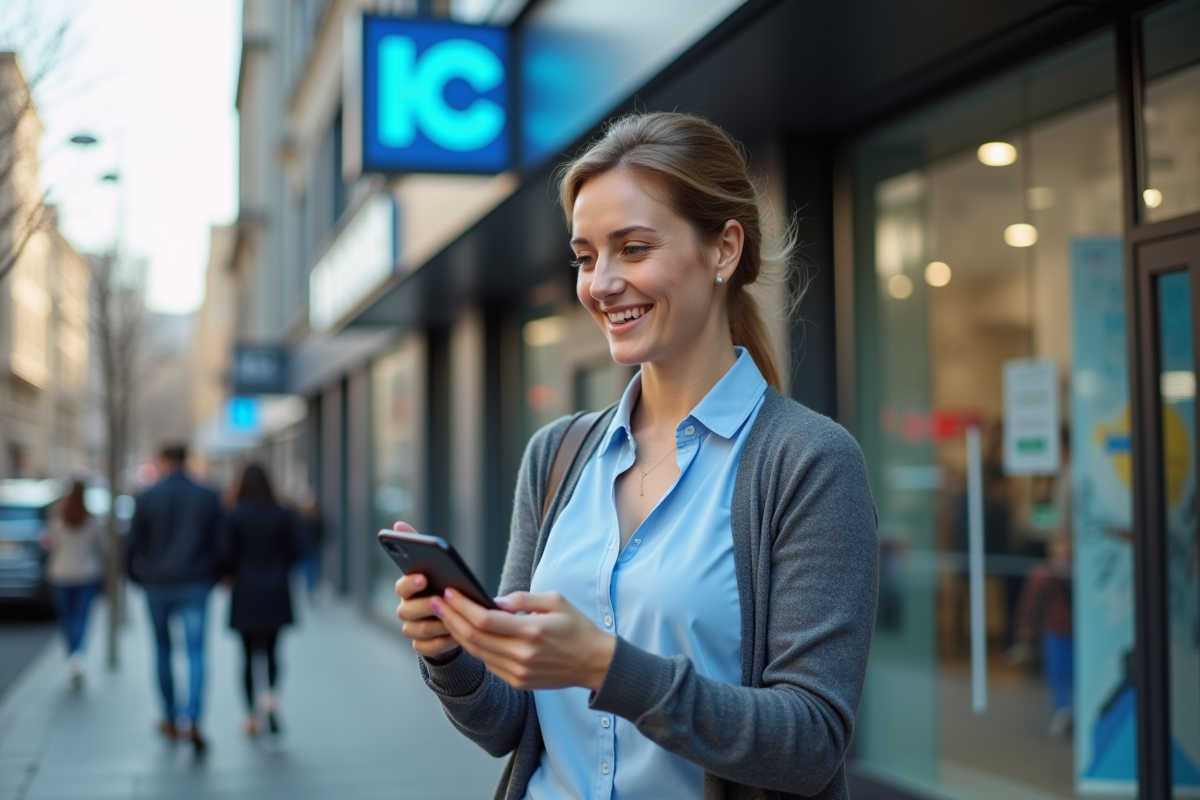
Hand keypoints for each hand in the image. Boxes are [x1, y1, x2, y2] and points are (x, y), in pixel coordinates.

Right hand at [392, 522, 458, 657]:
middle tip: (442, 601)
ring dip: (436, 624)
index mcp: (407, 589)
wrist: (451, 616)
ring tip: (454, 619)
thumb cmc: (443, 584)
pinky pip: (425, 648)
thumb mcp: (436, 564)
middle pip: (406, 610)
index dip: (410, 582)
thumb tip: (398, 523)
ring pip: (416, 630)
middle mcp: (405, 609)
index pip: (401, 586)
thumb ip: (417, 544)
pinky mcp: (421, 646)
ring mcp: (411, 629)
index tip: (423, 577)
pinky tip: (455, 636)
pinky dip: (440, 642)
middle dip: (424, 605)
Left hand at [431, 589, 615, 691]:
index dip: (462, 606)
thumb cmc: (577, 627)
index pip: (485, 620)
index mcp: (532, 631)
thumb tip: (494, 599)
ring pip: (477, 652)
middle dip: (451, 618)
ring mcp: (518, 672)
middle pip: (474, 637)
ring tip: (445, 616)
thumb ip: (523, 599)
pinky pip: (488, 664)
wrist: (595, 663)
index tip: (449, 593)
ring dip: (457, 633)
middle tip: (437, 602)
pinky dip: (474, 648)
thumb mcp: (556, 601)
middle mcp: (522, 655)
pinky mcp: (518, 682)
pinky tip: (465, 633)